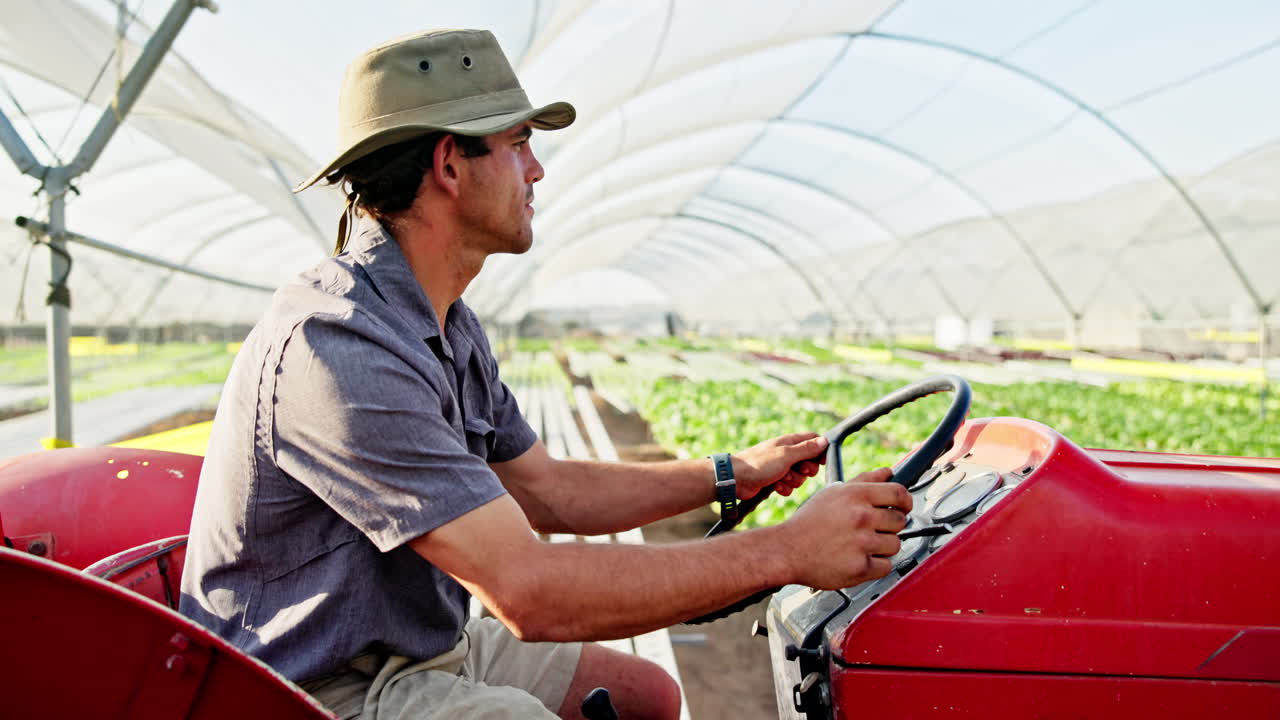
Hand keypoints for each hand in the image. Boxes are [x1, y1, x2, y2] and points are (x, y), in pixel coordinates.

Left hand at [732, 432, 828, 498]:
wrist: (737, 479)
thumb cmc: (759, 464)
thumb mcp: (786, 455)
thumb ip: (806, 449)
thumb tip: (824, 441)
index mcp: (789, 442)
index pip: (813, 440)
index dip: (820, 450)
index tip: (822, 461)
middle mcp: (786, 453)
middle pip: (809, 461)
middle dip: (806, 470)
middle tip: (798, 470)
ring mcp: (780, 467)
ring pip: (800, 476)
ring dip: (793, 481)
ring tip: (781, 478)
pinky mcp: (775, 480)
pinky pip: (789, 486)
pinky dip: (784, 488)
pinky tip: (776, 487)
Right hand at [782, 467, 911, 589]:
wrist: (786, 551)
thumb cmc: (808, 522)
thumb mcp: (833, 493)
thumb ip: (864, 480)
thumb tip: (888, 472)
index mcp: (856, 495)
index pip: (899, 493)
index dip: (906, 501)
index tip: (904, 507)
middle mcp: (861, 517)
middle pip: (900, 521)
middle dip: (889, 526)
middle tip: (872, 529)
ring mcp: (862, 543)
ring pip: (894, 544)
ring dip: (883, 546)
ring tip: (861, 545)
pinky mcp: (860, 567)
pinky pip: (886, 566)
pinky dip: (876, 565)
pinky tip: (859, 558)